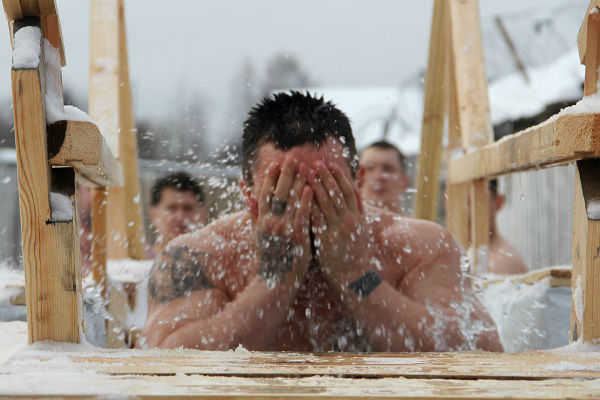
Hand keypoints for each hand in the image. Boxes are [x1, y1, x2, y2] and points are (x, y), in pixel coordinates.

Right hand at [255, 156, 312, 286]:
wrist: (277, 279)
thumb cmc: (269, 256)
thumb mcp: (258, 234)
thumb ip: (254, 215)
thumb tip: (247, 198)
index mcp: (261, 221)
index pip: (265, 195)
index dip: (270, 179)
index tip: (275, 164)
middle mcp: (271, 223)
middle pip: (279, 193)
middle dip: (286, 174)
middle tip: (292, 158)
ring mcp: (284, 229)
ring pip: (292, 201)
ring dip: (298, 182)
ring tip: (304, 167)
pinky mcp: (297, 237)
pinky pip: (302, 215)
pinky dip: (306, 201)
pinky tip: (310, 188)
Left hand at [308, 161, 369, 284]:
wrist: (354, 276)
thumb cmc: (354, 251)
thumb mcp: (361, 227)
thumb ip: (358, 208)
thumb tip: (355, 188)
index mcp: (357, 217)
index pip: (348, 191)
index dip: (339, 177)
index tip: (330, 164)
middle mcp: (349, 220)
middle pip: (337, 193)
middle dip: (326, 177)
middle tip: (316, 162)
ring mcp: (338, 229)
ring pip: (326, 203)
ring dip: (316, 186)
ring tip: (306, 172)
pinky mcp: (326, 239)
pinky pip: (317, 218)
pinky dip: (310, 205)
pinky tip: (301, 195)